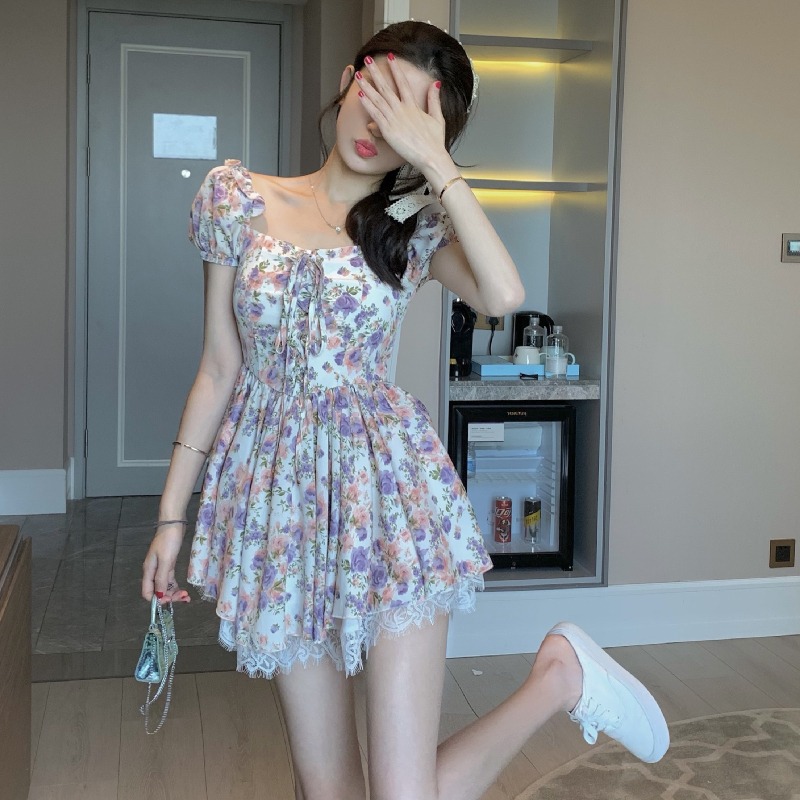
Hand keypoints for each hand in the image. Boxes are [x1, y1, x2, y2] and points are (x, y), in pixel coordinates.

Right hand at [141, 524, 190, 603]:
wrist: (174, 524)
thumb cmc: (168, 540)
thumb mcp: (166, 560)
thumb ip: (162, 578)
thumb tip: (160, 596)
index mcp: (149, 571)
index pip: (147, 593)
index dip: (157, 599)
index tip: (170, 600)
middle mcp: (153, 572)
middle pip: (158, 591)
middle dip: (169, 597)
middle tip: (183, 598)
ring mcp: (161, 568)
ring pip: (165, 586)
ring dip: (174, 593)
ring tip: (186, 596)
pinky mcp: (169, 564)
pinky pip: (170, 579)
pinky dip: (176, 586)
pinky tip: (183, 590)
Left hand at [356, 54, 450, 174]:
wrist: (431, 157)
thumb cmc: (435, 142)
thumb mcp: (438, 118)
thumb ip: (434, 100)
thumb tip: (435, 84)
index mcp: (413, 106)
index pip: (402, 83)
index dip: (395, 69)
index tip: (390, 57)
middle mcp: (402, 110)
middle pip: (386, 87)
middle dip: (376, 72)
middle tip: (367, 59)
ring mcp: (394, 119)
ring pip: (377, 99)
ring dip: (367, 85)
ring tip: (358, 74)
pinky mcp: (388, 131)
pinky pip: (375, 114)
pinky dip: (367, 104)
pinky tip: (360, 94)